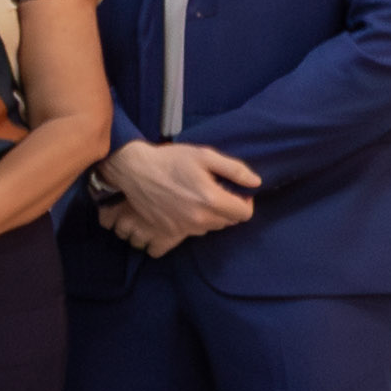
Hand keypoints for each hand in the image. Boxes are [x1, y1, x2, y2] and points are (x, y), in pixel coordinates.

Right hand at [102, 139, 261, 249]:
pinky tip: (185, 210)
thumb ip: (235, 169)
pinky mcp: (169, 231)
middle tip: (214, 192)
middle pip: (228, 222)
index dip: (244, 202)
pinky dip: (194, 224)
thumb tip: (256, 183)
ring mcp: (184, 227)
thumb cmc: (170, 160)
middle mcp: (200, 218)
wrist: (134, 170)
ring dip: (210, 216)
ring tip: (196, 199)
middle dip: (227, 208)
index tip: (235, 192)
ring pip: (211, 228)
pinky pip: (191, 234)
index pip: (244, 214)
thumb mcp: (205, 155)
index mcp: (212, 199)